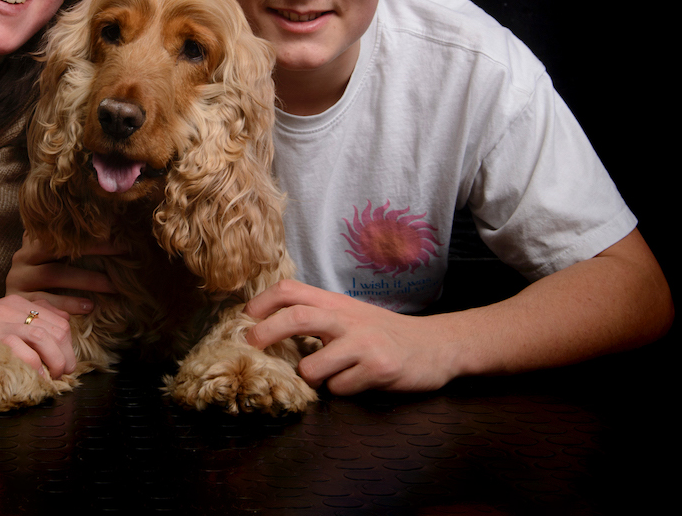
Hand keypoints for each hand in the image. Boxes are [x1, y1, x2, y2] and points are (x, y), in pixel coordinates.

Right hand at [0, 295, 76, 379]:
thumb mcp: (4, 317)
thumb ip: (32, 317)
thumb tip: (65, 322)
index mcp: (18, 302)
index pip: (60, 318)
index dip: (69, 343)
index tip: (68, 360)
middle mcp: (12, 308)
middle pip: (57, 329)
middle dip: (66, 355)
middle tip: (64, 373)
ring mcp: (1, 323)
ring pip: (44, 339)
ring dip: (55, 363)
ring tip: (54, 377)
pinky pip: (24, 355)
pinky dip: (36, 369)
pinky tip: (36, 379)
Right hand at [5, 233, 121, 314]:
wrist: (1, 318)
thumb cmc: (36, 286)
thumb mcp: (47, 263)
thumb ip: (64, 248)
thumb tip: (105, 229)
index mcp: (32, 244)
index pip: (63, 231)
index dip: (91, 233)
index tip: (121, 239)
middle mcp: (22, 258)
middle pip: (59, 247)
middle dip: (94, 250)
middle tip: (123, 255)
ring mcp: (17, 280)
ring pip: (54, 274)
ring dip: (86, 279)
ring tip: (111, 286)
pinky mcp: (17, 302)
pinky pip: (45, 301)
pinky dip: (68, 303)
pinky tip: (89, 307)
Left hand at [244, 279, 456, 394]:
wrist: (437, 345)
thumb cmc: (384, 333)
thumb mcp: (350, 315)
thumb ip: (317, 317)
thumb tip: (269, 329)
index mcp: (336, 303)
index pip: (290, 290)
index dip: (261, 302)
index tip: (243, 320)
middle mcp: (348, 318)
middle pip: (296, 317)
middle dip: (265, 333)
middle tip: (250, 348)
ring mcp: (364, 343)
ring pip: (313, 366)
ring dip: (309, 378)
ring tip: (324, 377)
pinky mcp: (379, 369)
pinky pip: (340, 389)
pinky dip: (340, 391)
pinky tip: (357, 383)